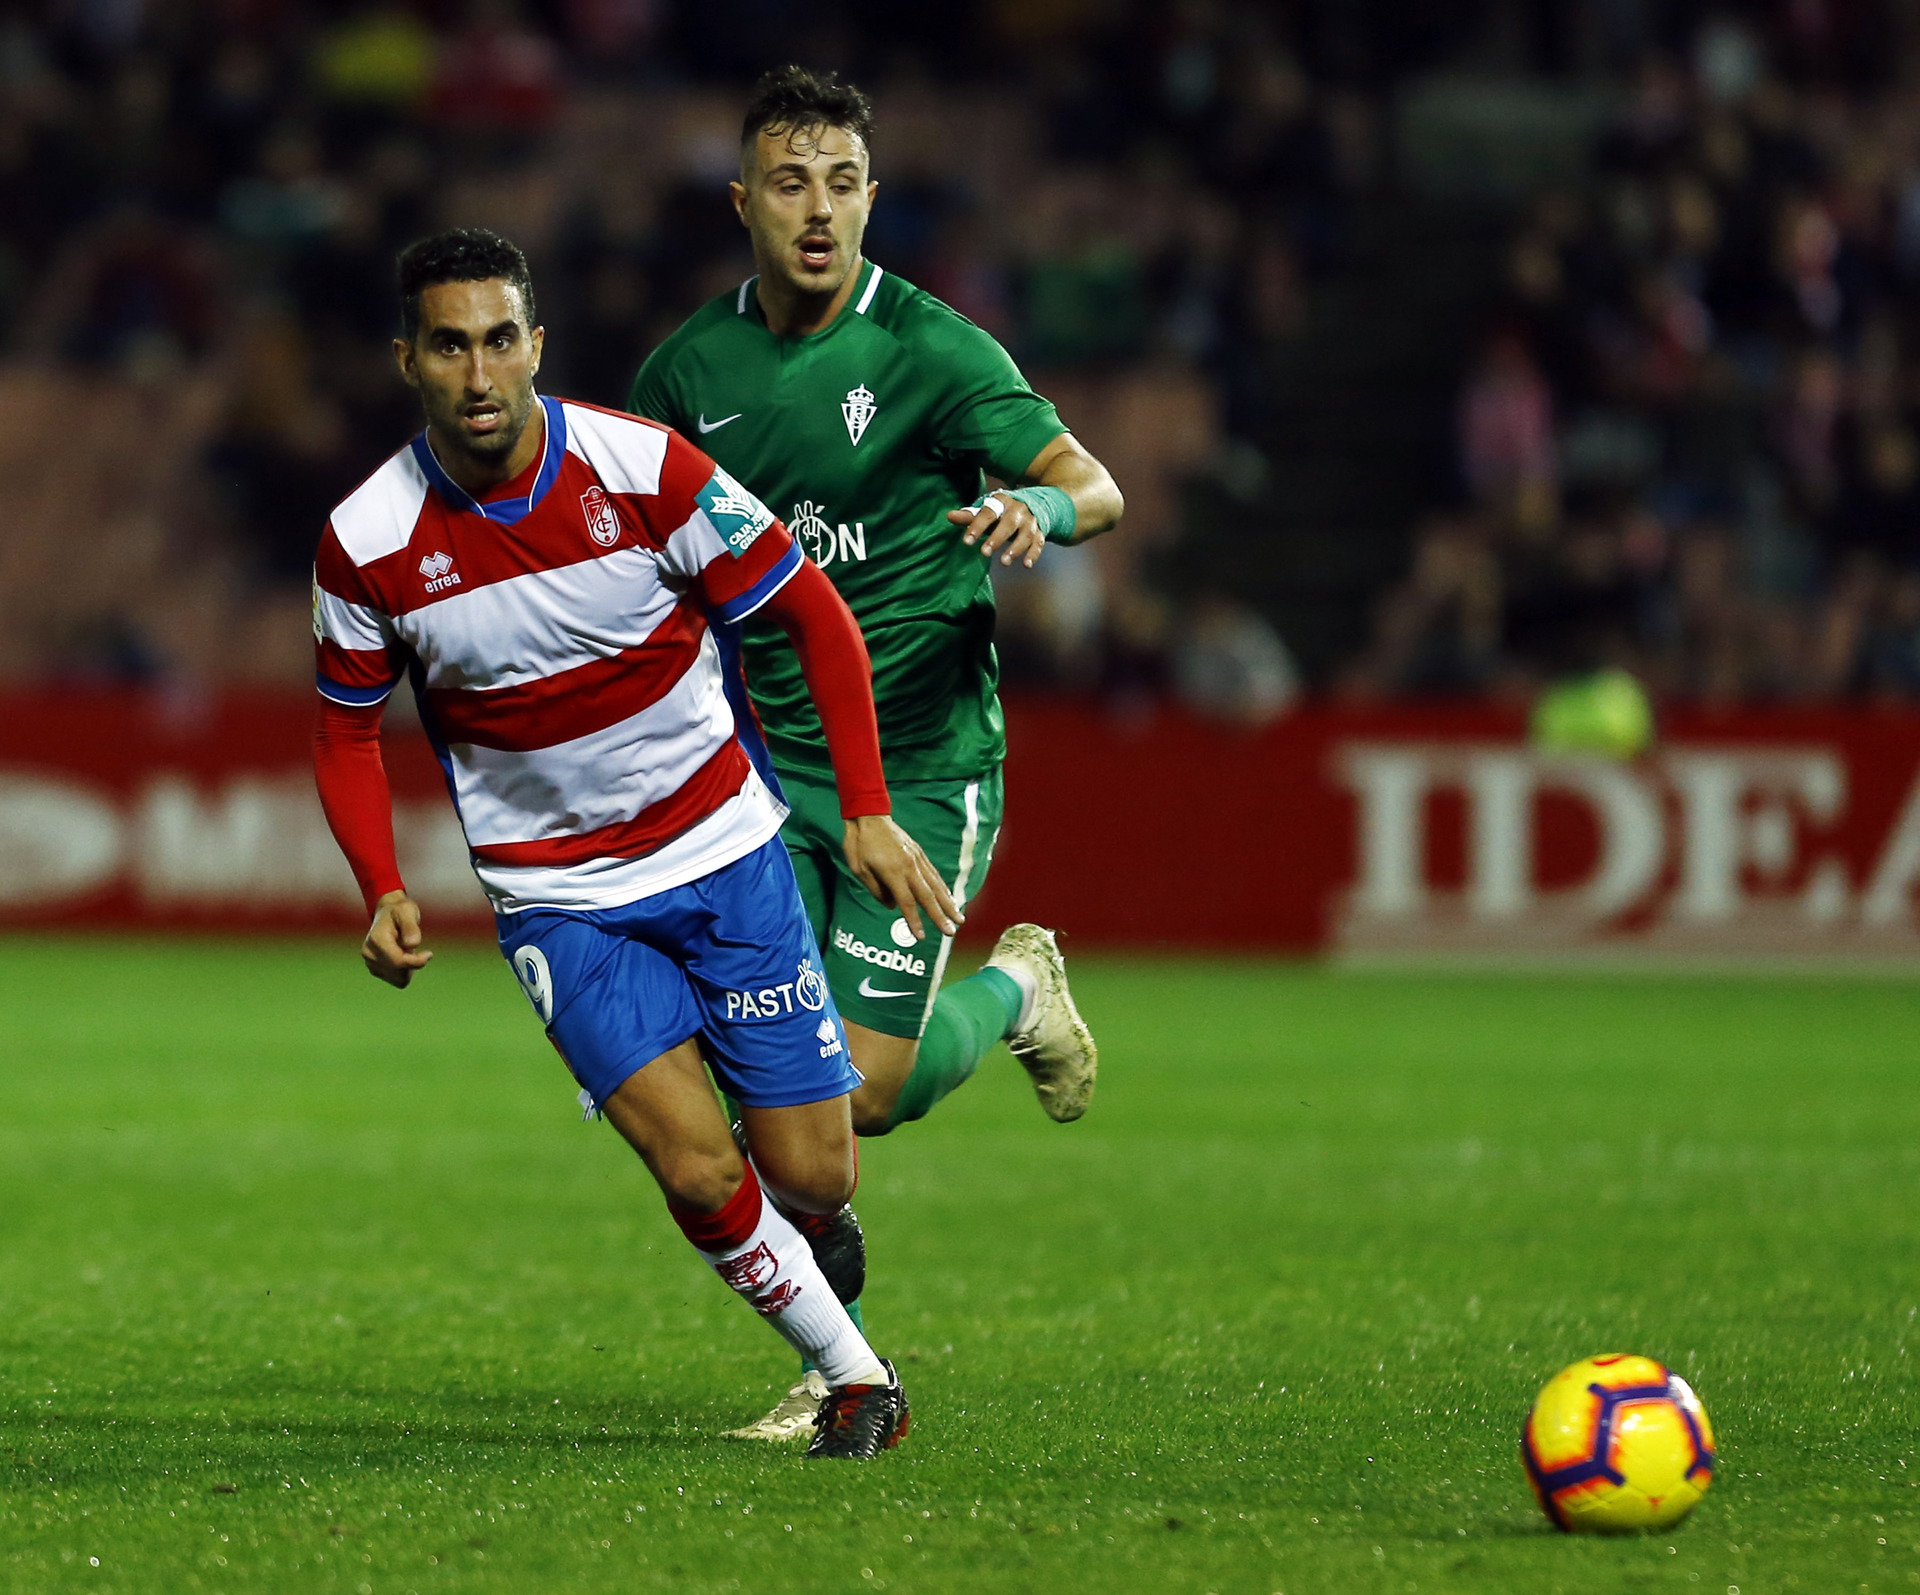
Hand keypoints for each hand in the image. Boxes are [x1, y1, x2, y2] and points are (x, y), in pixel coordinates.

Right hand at [363, 890, 431, 987]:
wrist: (388, 914)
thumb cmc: (399, 911)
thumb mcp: (407, 911)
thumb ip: (410, 927)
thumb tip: (412, 944)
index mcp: (376, 940)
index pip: (398, 962)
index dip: (417, 962)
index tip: (429, 954)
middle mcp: (369, 953)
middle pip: (400, 972)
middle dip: (413, 963)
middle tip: (415, 946)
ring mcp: (370, 963)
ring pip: (400, 979)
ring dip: (410, 967)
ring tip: (407, 950)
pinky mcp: (375, 970)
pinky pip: (397, 981)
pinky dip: (405, 972)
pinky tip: (404, 957)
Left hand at [842, 815, 961, 940]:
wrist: (868, 815)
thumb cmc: (859, 844)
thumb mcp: (859, 870)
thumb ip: (876, 890)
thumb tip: (892, 906)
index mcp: (892, 872)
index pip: (906, 902)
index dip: (914, 921)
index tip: (922, 936)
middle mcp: (909, 866)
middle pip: (927, 896)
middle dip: (940, 916)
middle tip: (951, 932)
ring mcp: (916, 858)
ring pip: (936, 884)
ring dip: (948, 903)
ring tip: (959, 917)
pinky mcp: (919, 853)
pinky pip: (933, 873)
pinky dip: (943, 886)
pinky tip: (949, 896)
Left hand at [948, 494, 1046, 569]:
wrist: (1035, 503)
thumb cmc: (1003, 511)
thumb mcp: (987, 510)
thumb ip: (969, 516)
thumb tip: (949, 516)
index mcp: (1002, 502)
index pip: (988, 513)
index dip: (977, 526)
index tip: (967, 541)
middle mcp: (1018, 510)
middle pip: (1008, 523)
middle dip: (997, 538)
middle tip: (984, 553)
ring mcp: (1031, 521)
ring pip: (1025, 535)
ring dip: (1016, 549)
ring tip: (1004, 562)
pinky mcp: (1040, 532)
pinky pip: (1039, 543)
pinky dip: (1033, 554)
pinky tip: (1026, 565)